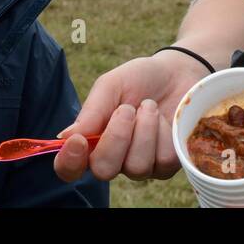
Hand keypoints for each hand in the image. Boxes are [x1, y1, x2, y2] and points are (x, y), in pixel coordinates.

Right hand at [53, 51, 208, 182]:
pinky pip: (163, 160)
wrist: (177, 73)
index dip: (69, 162)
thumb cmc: (139, 79)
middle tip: (127, 108)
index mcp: (92, 142)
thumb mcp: (111, 85)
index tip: (78, 140)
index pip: (70, 168)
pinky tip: (164, 118)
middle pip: (104, 170)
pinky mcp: (167, 165)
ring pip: (137, 167)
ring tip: (149, 106)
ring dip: (144, 130)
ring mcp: (141, 166)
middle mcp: (113, 159)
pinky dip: (164, 133)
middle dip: (117, 137)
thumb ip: (91, 111)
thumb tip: (65, 137)